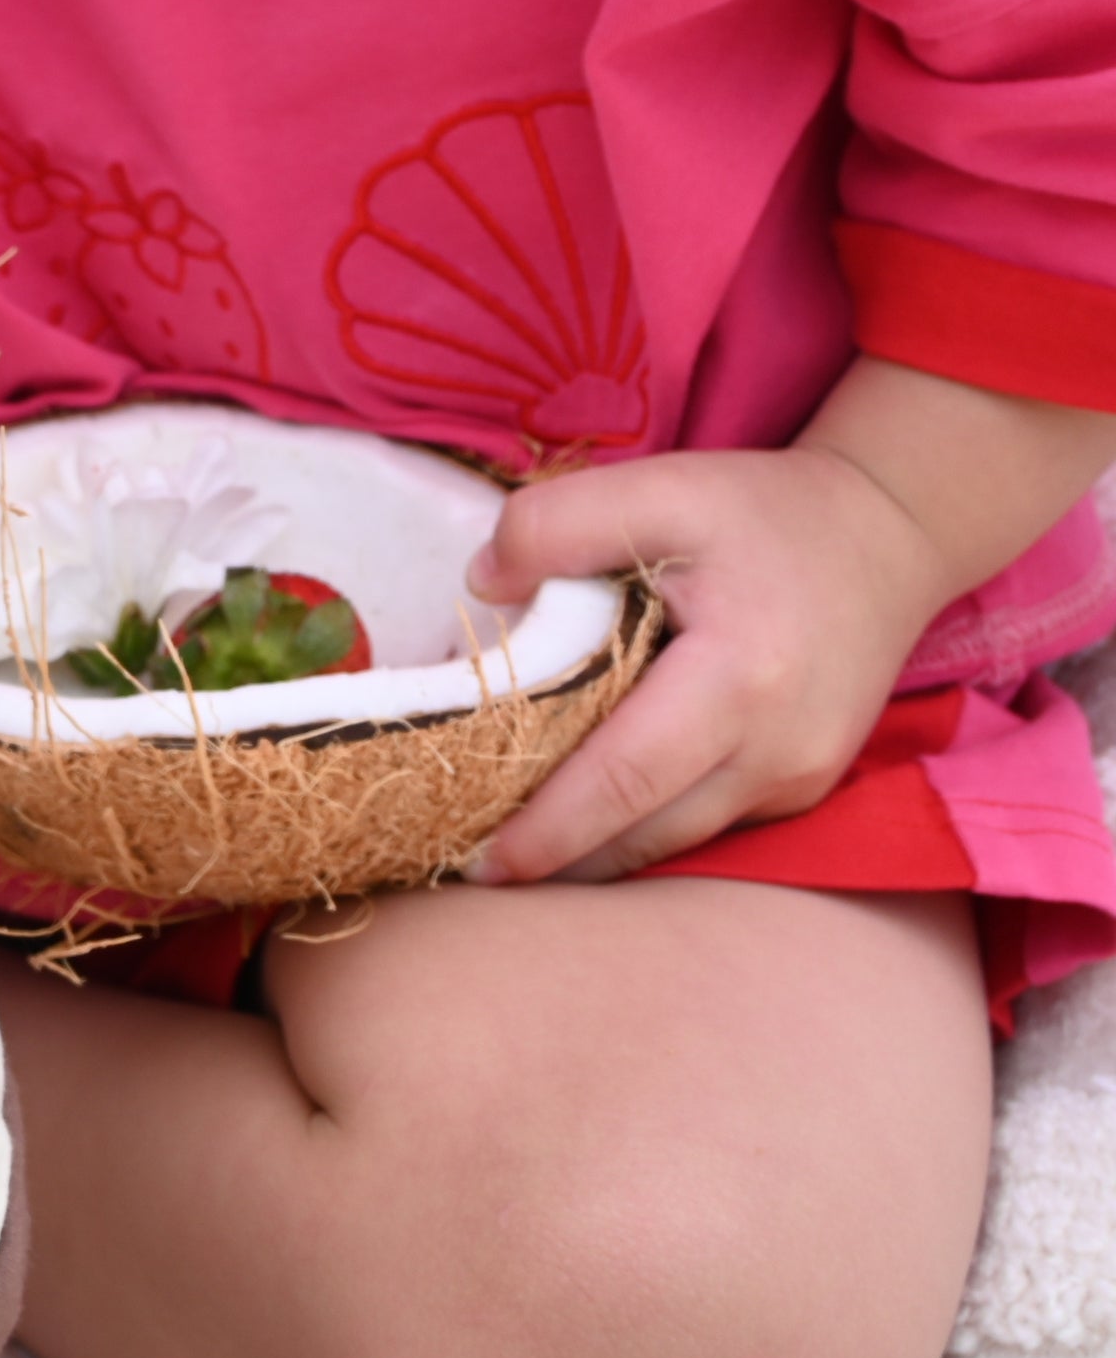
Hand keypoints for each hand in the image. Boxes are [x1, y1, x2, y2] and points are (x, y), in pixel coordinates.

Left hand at [459, 444, 950, 883]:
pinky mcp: (801, 785)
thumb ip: (556, 526)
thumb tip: (483, 588)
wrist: (889, 535)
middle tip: (467, 868)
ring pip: (675, 841)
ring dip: (593, 855)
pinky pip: (705, 823)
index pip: (625, 777)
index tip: (475, 862)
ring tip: (509, 852)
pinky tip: (581, 816)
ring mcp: (798, 777)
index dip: (548, 829)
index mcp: (743, 679)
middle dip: (557, 860)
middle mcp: (779, 749)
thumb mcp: (661, 489)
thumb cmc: (766, 514)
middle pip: (646, 832)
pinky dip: (640, 827)